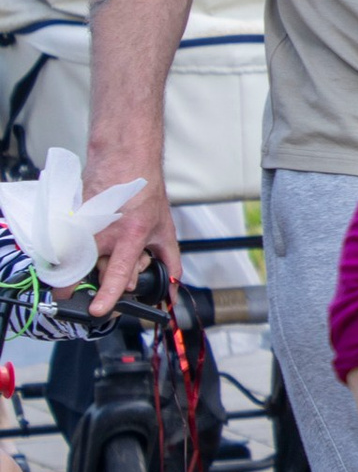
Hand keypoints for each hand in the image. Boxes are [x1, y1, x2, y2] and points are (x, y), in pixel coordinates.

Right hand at [87, 169, 177, 317]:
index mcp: (131, 236)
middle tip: (123, 259)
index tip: (96, 310)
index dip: (106, 295)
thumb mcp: (165, 231)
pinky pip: (75, 249)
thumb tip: (172, 293)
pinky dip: (87, 250)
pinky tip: (100, 234)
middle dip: (109, 277)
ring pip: (84, 262)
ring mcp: (84, 228)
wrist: (124, 161)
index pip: (117, 272)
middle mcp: (104, 233)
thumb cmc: (144, 193)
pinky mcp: (71, 223)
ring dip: (97, 263)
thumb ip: (170, 264)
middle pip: (98, 273)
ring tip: (112, 245)